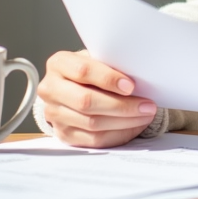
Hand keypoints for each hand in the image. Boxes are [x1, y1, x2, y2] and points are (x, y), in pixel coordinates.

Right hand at [38, 50, 157, 147]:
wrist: (74, 87)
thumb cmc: (92, 70)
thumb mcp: (97, 59)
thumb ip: (111, 64)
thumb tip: (139, 74)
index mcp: (59, 64)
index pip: (83, 71)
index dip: (109, 79)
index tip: (131, 86)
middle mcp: (50, 89)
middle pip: (86, 102)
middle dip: (121, 105)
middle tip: (147, 105)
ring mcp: (54, 114)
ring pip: (92, 123)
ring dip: (124, 121)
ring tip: (145, 115)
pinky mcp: (63, 134)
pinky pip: (94, 140)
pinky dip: (119, 134)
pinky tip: (134, 125)